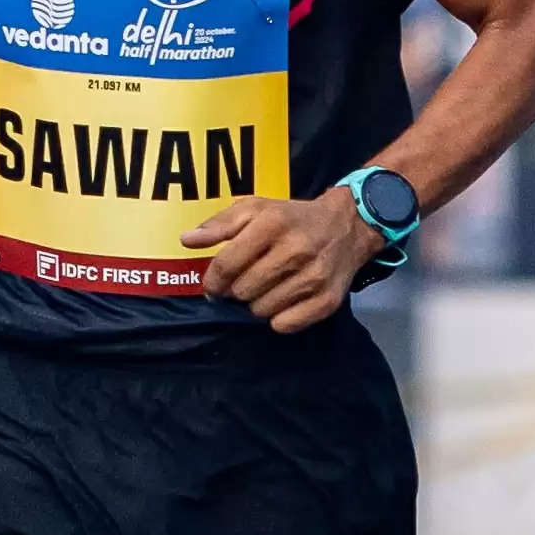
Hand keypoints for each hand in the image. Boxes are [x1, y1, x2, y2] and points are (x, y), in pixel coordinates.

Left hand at [181, 188, 380, 332]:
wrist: (347, 227)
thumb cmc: (292, 219)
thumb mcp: (255, 209)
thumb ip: (219, 224)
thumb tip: (187, 241)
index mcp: (273, 224)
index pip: (227, 264)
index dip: (213, 280)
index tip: (213, 284)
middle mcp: (295, 250)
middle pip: (242, 291)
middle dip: (236, 290)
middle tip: (246, 281)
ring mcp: (313, 278)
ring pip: (261, 310)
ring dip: (257, 303)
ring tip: (267, 287)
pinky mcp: (327, 300)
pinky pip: (284, 325)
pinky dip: (278, 317)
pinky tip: (283, 300)